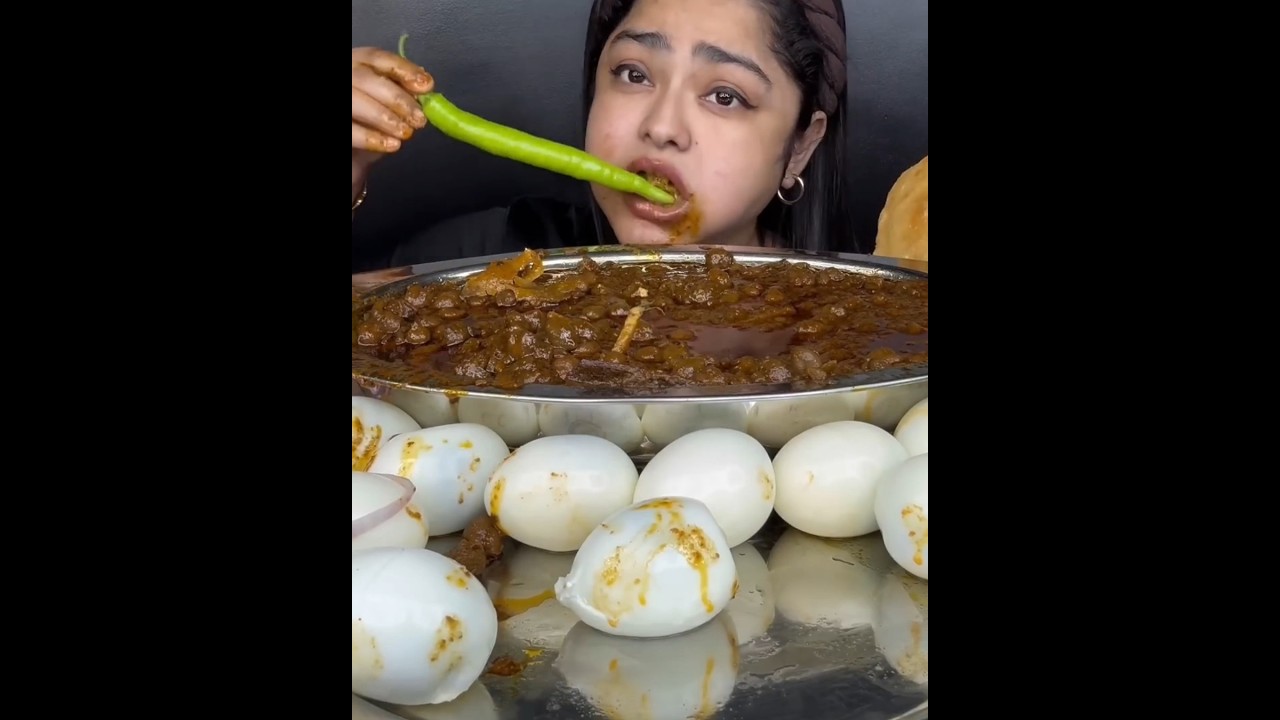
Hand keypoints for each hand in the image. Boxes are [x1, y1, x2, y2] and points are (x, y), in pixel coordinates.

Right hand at [352, 47, 434, 193]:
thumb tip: (424, 89)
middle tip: (419, 119)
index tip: (426, 86)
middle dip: (397, 98)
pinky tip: (391, 145)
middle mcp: (345, 75)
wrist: (354, 149)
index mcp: (357, 63)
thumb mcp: (388, 103)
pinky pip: (349, 128)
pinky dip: (370, 137)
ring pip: (353, 100)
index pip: (377, 57)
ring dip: (384, 117)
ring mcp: (340, 98)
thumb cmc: (372, 121)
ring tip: (405, 133)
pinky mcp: (333, 124)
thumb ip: (403, 92)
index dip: (403, 69)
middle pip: (366, 79)